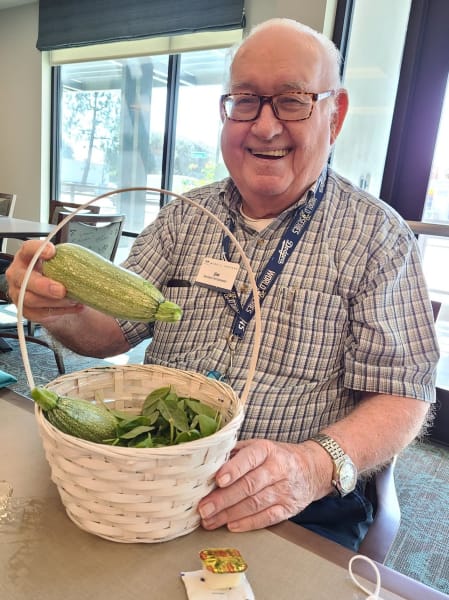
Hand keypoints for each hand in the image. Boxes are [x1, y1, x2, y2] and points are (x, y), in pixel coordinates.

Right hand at [5, 240, 82, 321]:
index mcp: (27, 257)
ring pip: (31, 299)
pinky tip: (73, 307)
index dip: (38, 249)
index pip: (28, 249)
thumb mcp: (63, 264)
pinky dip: (60, 311)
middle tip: (61, 290)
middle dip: (44, 285)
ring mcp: (19, 293)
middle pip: (25, 279)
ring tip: (73, 299)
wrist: (58, 297)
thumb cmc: (59, 276)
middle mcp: (19, 274)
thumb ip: (71, 259)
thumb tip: (98, 263)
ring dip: (55, 301)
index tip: (52, 252)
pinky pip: (40, 313)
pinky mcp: (26, 310)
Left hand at [198, 438, 329, 531]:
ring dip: (230, 514)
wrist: (311, 468)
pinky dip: (248, 523)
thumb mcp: (258, 446)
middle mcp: (278, 469)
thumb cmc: (276, 456)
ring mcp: (285, 490)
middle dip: (224, 499)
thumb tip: (209, 463)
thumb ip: (236, 453)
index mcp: (266, 450)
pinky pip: (267, 518)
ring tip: (210, 520)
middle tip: (204, 508)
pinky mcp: (289, 508)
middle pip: (249, 485)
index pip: (249, 458)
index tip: (217, 480)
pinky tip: (231, 526)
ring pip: (255, 504)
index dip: (233, 469)